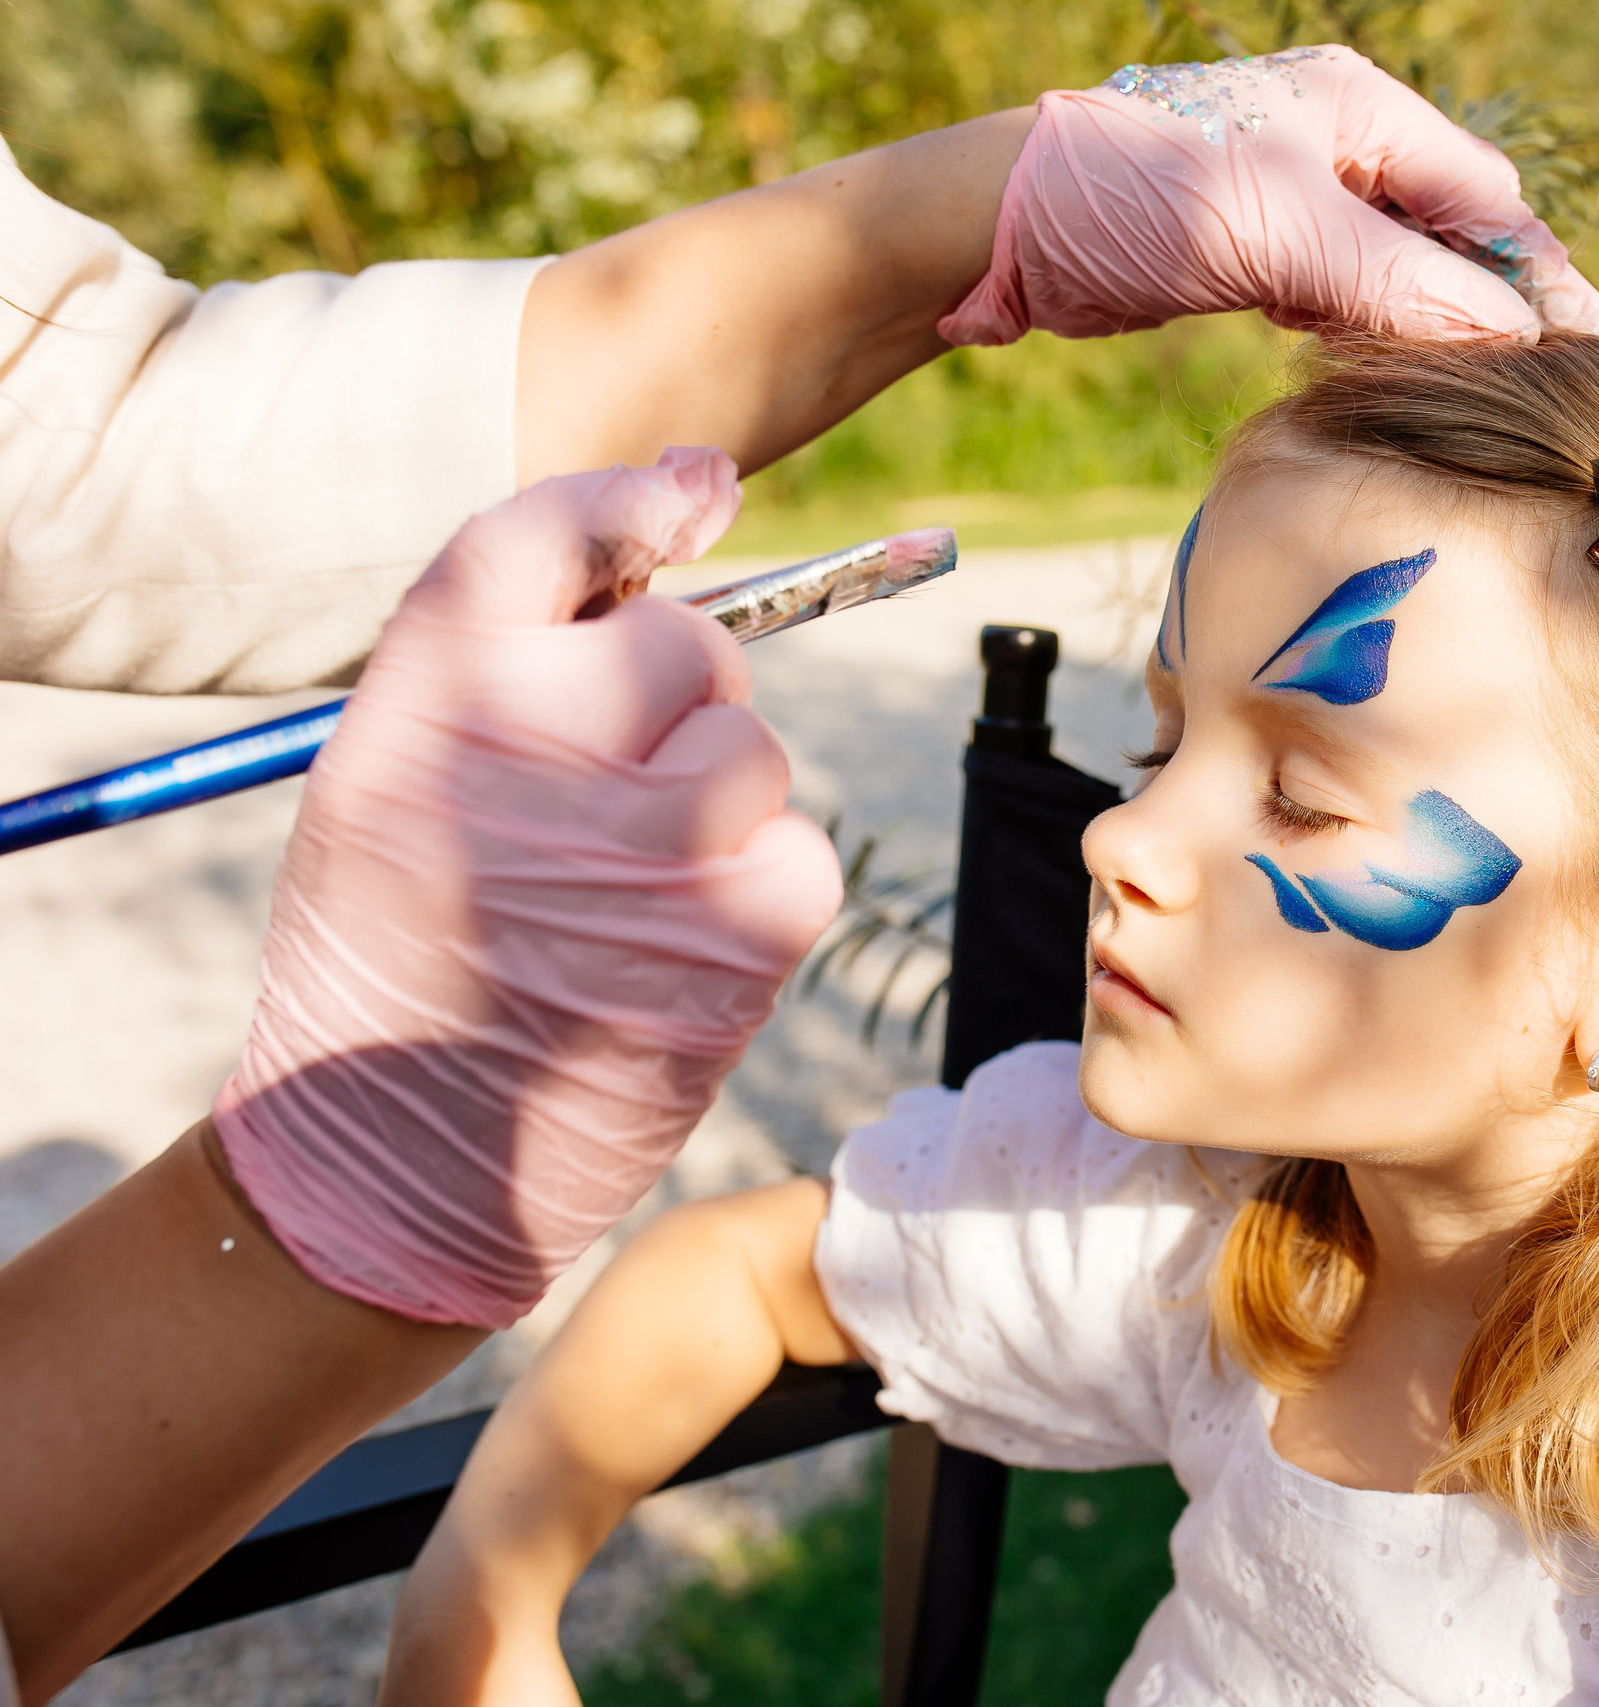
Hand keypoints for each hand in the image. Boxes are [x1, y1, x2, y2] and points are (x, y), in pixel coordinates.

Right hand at [212, 449, 842, 1328]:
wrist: (391, 1159)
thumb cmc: (403, 954)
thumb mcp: (392, 778)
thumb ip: (509, 655)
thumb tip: (696, 503)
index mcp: (422, 698)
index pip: (545, 535)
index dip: (637, 497)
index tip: (700, 490)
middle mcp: (527, 744)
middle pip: (685, 646)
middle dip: (678, 704)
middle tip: (618, 799)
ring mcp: (641, 837)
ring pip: (750, 751)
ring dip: (717, 812)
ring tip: (628, 898)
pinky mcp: (736, 926)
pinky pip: (798, 852)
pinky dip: (760, 898)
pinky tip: (677, 955)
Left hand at [940, 45, 1598, 346]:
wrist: (1010, 226)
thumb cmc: (1138, 197)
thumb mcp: (1286, 236)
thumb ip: (1401, 283)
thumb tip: (1509, 334)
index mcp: (1363, 108)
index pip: (1486, 196)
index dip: (1530, 275)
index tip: (1576, 347)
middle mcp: (1343, 144)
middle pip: (1453, 232)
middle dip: (1482, 302)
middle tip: (1519, 382)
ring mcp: (1301, 197)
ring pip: (1401, 270)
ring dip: (1423, 324)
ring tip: (1453, 386)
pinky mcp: (1261, 250)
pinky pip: (1345, 294)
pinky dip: (1363, 331)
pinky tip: (1359, 364)